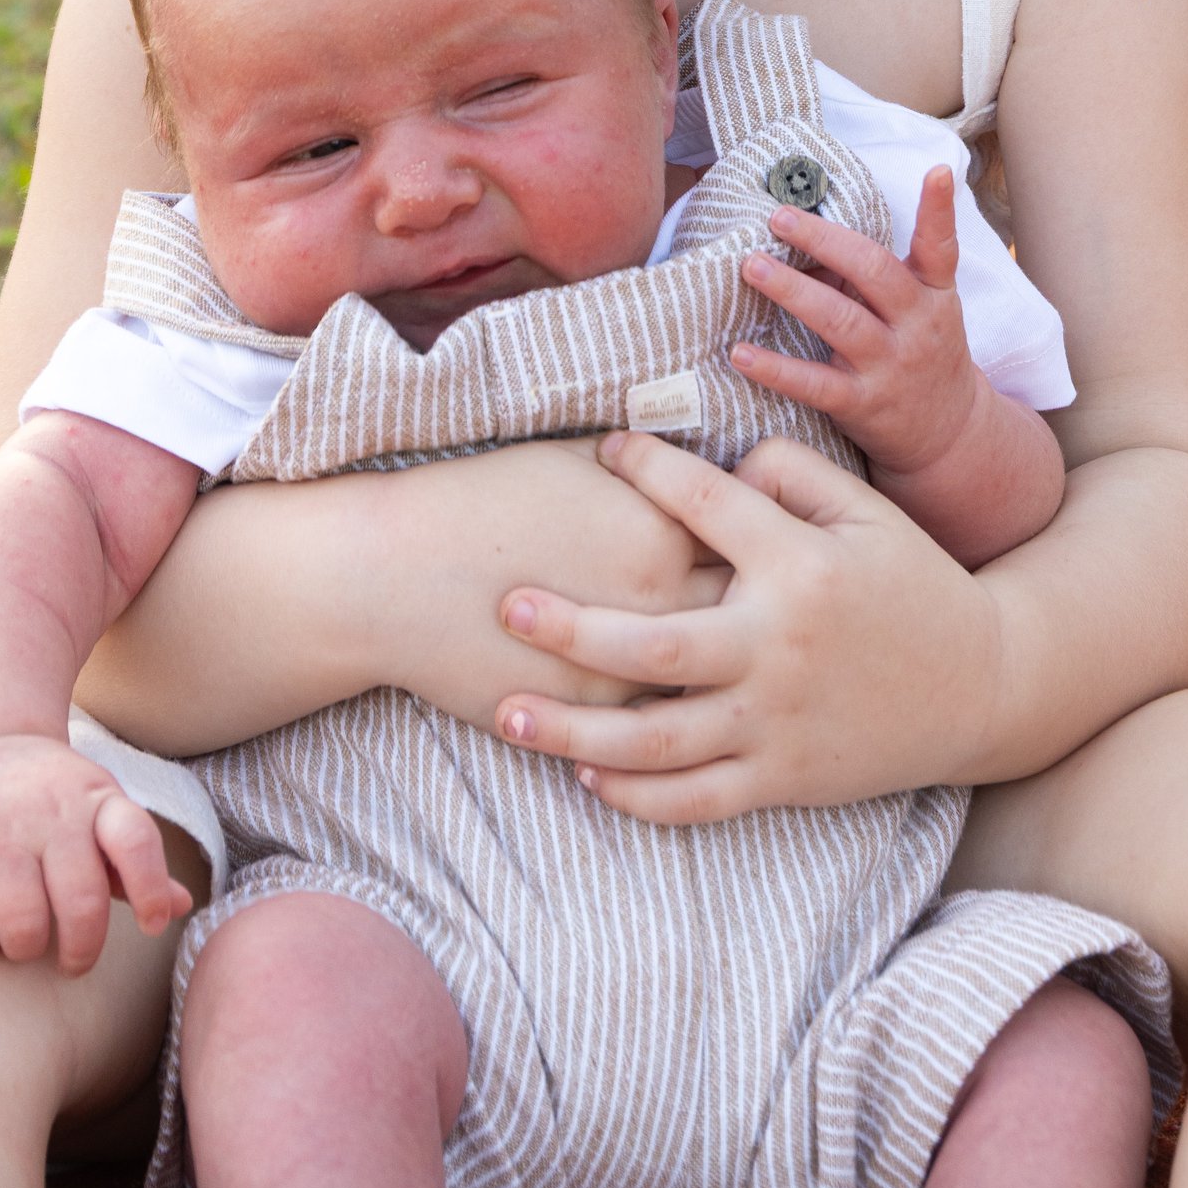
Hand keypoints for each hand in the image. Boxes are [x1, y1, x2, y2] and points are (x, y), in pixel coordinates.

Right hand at [0, 733, 194, 971]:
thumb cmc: (51, 795)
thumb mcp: (100, 809)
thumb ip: (135, 861)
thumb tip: (183, 906)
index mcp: (98, 800)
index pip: (136, 841)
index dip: (151, 889)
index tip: (152, 925)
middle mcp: (51, 812)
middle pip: (81, 904)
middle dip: (82, 951)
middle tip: (75, 961)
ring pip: (23, 924)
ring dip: (27, 948)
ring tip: (27, 939)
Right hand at [86, 440, 729, 753]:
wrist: (396, 575)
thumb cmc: (485, 500)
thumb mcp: (576, 463)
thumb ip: (650, 477)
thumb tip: (705, 479)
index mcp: (660, 535)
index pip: (753, 544)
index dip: (772, 546)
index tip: (783, 541)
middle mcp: (656, 611)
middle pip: (752, 622)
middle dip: (774, 619)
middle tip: (792, 610)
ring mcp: (627, 677)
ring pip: (715, 688)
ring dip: (736, 676)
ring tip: (753, 663)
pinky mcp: (591, 722)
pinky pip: (659, 724)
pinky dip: (679, 712)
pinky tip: (692, 702)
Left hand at [490, 430, 999, 822]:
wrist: (984, 685)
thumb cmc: (912, 584)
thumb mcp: (865, 509)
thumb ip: (788, 473)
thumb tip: (714, 469)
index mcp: (797, 567)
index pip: (702, 507)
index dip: (648, 469)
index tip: (604, 449)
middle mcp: (777, 648)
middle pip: (652, 647)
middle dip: (569, 630)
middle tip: (505, 607)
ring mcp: (777, 723)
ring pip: (656, 741)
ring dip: (574, 733)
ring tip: (507, 715)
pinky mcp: (784, 779)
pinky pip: (696, 799)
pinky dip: (636, 795)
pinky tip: (586, 777)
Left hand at [730, 167, 979, 489]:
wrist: (950, 436)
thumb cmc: (922, 354)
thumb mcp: (919, 310)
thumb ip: (874, 276)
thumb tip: (805, 240)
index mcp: (933, 295)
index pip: (940, 249)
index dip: (940, 210)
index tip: (937, 172)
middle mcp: (917, 327)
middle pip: (874, 273)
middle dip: (825, 241)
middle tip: (778, 217)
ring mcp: (890, 367)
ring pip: (840, 322)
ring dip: (793, 291)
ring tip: (751, 265)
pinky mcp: (862, 405)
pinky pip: (813, 384)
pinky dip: (775, 369)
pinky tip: (741, 352)